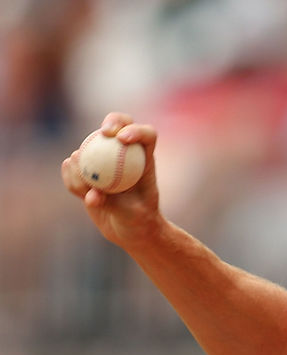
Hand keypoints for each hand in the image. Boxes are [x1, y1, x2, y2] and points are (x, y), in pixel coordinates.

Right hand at [61, 112, 164, 247]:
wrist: (129, 231)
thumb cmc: (139, 222)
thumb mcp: (132, 215)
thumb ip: (113, 203)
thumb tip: (92, 192)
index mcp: (145, 160)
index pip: (146, 135)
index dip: (136, 130)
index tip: (123, 139)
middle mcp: (124, 154)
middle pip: (118, 126)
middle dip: (111, 122)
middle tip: (103, 134)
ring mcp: (104, 159)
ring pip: (88, 149)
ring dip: (83, 167)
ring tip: (92, 193)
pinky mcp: (86, 170)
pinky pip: (72, 168)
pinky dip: (71, 179)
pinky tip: (80, 194)